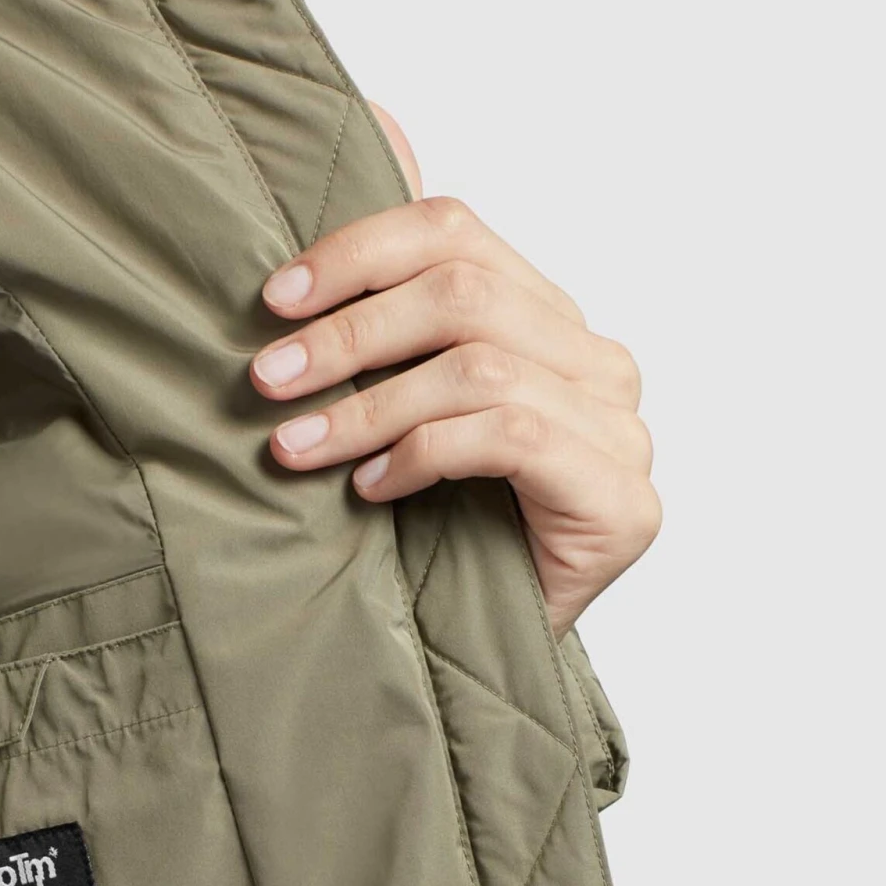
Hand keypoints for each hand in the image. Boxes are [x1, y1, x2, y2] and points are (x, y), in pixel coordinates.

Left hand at [250, 106, 659, 639]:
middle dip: (349, 335)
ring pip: (480, 366)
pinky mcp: (620, 499)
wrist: (486, 664)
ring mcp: (620, 432)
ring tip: (295, 449)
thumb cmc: (432, 540)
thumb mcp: (393, 418)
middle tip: (266, 382)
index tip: (273, 300)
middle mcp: (598, 365)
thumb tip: (325, 220)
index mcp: (549, 324)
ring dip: (367, 408)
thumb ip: (385, 329)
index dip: (358, 252)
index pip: (457, 235)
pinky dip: (422, 454)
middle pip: (465, 293)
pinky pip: (508, 436)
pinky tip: (368, 491)